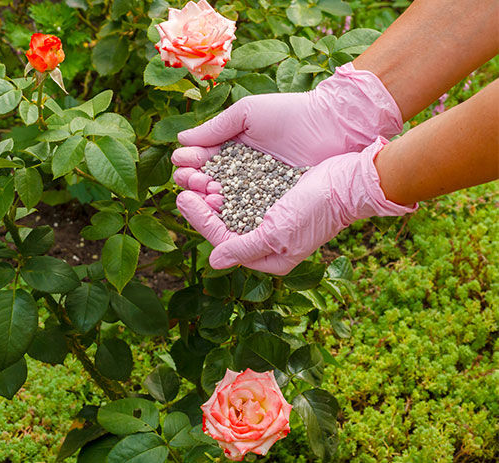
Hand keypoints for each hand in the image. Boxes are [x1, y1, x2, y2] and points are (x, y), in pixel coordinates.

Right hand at [172, 63, 401, 208]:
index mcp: (233, 150)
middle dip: (193, 182)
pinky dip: (231, 210)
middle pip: (208, 184)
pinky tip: (218, 204)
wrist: (333, 124)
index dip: (190, 164)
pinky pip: (247, 212)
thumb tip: (180, 141)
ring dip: (206, 198)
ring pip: (224, 200)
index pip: (203, 162)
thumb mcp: (247, 114)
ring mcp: (257, 191)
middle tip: (189, 180)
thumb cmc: (291, 113)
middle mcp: (242, 173)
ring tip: (200, 192)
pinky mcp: (273, 206)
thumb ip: (214, 129)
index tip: (183, 163)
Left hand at [176, 138, 416, 274]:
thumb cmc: (316, 209)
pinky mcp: (276, 198)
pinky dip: (229, 182)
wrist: (350, 180)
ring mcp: (271, 219)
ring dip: (212, 191)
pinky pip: (244, 193)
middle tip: (183, 184)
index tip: (182, 198)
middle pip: (224, 224)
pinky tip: (215, 169)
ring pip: (231, 207)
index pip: (222, 241)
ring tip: (195, 174)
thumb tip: (214, 262)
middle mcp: (267, 242)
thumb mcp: (277, 234)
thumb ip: (244, 248)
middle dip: (202, 205)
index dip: (199, 220)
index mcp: (268, 259)